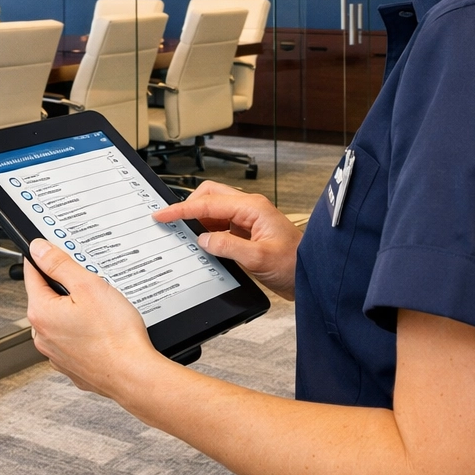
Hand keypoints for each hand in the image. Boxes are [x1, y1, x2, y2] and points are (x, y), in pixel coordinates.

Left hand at [23, 239, 164, 397]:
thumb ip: (59, 264)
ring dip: (76, 311)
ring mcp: (56, 354)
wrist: (133, 374)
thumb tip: (38, 249)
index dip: (46, 258)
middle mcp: (42, 336)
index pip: (32, 273)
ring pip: (61, 319)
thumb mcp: (88, 286)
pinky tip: (102, 330)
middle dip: (67, 287)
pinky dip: (83, 332)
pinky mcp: (71, 365)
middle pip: (47, 297)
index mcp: (41, 313)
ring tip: (101, 311)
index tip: (57, 252)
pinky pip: (72, 339)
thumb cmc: (115, 336)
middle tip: (92, 286)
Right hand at [151, 181, 301, 298]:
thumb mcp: (258, 258)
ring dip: (197, 221)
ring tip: (183, 235)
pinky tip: (201, 244)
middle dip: (188, 207)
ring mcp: (247, 220)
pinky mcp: (246, 233)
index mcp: (252, 207)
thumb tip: (202, 239)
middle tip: (171, 222)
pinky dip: (207, 232)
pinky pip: (220, 226)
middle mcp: (249, 209)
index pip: (208, 203)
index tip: (163, 214)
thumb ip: (227, 246)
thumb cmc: (295, 264)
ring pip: (213, 211)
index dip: (182, 209)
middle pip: (209, 196)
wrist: (312, 278)